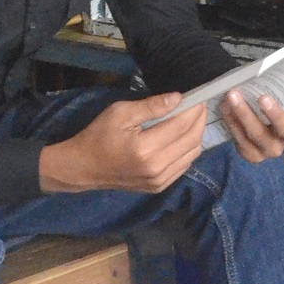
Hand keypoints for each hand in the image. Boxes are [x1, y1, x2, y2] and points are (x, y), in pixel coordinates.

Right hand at [38, 93, 208, 194]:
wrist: (84, 167)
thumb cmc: (99, 136)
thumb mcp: (121, 113)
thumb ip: (151, 106)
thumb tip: (178, 98)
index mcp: (146, 148)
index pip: (182, 125)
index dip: (194, 109)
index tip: (199, 96)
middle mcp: (157, 167)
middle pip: (192, 140)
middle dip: (200, 120)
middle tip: (199, 105)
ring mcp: (159, 180)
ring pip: (192, 154)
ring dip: (197, 134)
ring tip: (194, 118)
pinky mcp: (159, 186)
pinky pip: (184, 165)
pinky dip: (189, 149)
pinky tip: (184, 137)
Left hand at [220, 90, 283, 163]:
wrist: (254, 128)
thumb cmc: (269, 108)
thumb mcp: (278, 101)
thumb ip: (283, 91)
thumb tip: (280, 69)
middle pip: (282, 129)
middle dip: (273, 113)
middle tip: (263, 96)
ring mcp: (268, 150)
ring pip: (256, 135)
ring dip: (243, 115)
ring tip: (232, 97)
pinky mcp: (251, 155)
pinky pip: (240, 140)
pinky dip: (231, 123)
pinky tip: (224, 108)